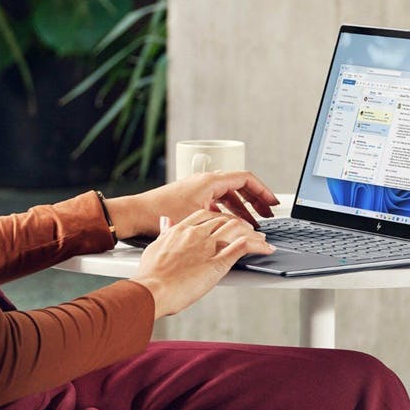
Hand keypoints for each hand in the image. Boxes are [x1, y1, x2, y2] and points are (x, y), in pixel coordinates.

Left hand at [114, 170, 280, 236]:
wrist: (136, 214)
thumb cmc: (162, 211)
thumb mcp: (201, 217)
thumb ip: (226, 222)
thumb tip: (245, 230)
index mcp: (211, 181)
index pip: (246, 179)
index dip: (263, 191)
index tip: (273, 203)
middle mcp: (205, 181)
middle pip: (239, 186)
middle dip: (256, 200)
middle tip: (268, 213)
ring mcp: (197, 189)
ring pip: (227, 195)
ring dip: (242, 208)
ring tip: (252, 222)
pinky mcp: (190, 198)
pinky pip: (217, 201)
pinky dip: (228, 211)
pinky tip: (229, 224)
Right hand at [130, 209, 274, 317]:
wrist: (152, 289)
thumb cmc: (150, 275)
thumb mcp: (154, 247)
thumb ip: (164, 233)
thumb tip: (166, 223)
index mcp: (181, 229)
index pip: (206, 215)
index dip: (220, 218)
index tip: (226, 223)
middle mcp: (197, 234)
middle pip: (225, 220)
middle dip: (239, 224)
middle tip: (248, 231)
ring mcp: (209, 246)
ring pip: (237, 229)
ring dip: (253, 233)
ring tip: (261, 239)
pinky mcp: (218, 262)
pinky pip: (244, 246)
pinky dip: (259, 245)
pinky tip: (266, 248)